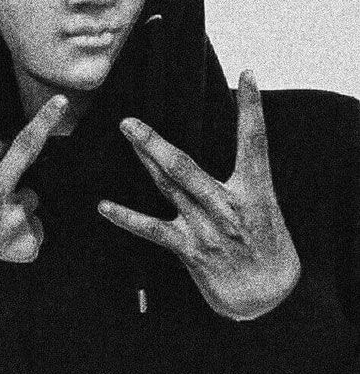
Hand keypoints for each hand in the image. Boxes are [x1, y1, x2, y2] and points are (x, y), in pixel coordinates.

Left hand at [98, 70, 300, 319]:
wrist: (270, 298)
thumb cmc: (267, 244)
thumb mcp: (265, 203)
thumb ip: (243, 174)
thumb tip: (231, 137)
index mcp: (254, 190)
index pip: (255, 140)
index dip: (252, 107)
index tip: (248, 75)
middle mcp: (228, 206)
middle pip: (186, 166)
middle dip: (156, 142)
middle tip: (131, 120)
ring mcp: (206, 229)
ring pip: (168, 186)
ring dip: (145, 159)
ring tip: (127, 134)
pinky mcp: (191, 250)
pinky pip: (153, 230)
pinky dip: (127, 217)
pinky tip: (104, 206)